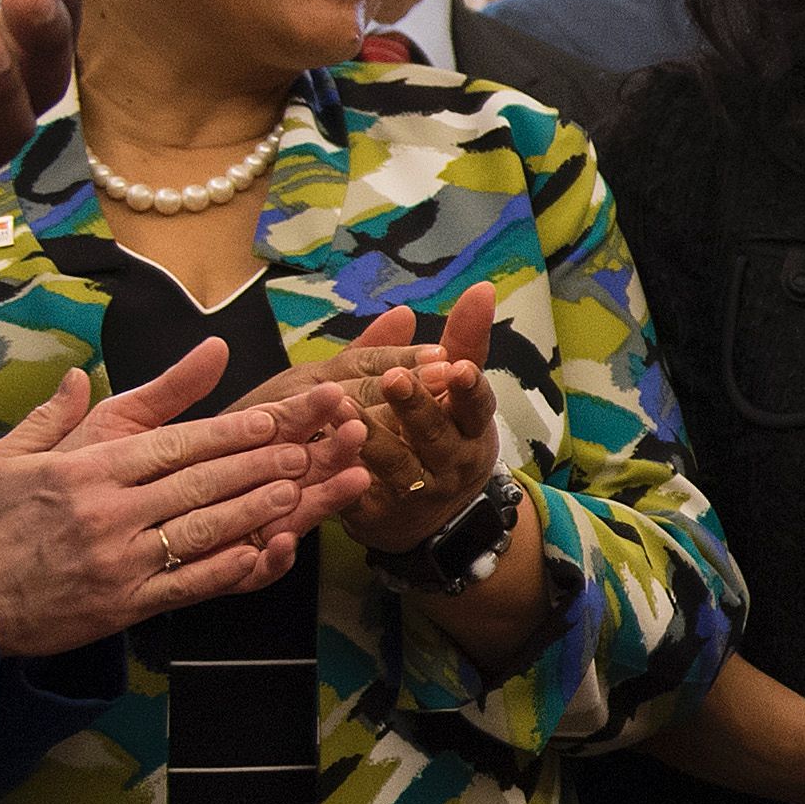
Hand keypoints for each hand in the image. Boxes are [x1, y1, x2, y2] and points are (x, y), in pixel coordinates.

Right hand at [0, 341, 376, 653]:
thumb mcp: (7, 457)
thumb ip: (54, 417)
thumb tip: (81, 375)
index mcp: (85, 470)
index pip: (172, 443)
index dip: (229, 431)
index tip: (273, 419)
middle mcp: (108, 511)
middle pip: (201, 482)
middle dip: (260, 464)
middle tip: (311, 449)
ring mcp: (120, 560)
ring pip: (204, 530)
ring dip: (257, 510)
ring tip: (301, 492)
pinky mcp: (124, 605)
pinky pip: (189, 585)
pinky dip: (230, 569)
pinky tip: (267, 554)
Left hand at [239, 283, 509, 551]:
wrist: (426, 515)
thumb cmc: (442, 435)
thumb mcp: (455, 393)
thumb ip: (463, 342)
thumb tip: (481, 287)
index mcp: (471, 429)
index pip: (477, 407)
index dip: (468, 390)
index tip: (456, 367)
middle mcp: (451, 463)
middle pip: (434, 436)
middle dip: (415, 407)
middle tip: (394, 377)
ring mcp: (415, 493)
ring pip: (393, 465)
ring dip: (369, 438)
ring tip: (342, 407)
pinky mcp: (375, 515)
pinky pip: (357, 496)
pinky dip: (341, 478)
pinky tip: (322, 454)